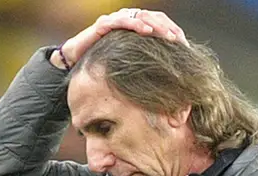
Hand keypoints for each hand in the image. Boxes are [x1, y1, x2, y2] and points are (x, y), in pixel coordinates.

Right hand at [53, 8, 187, 69]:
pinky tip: (146, 31)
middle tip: (178, 40)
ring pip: (141, 16)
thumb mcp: (126, 64)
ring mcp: (116, 19)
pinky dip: (135, 24)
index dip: (172, 30)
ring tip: (167, 36)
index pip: (159, 23)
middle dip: (168, 28)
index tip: (184, 45)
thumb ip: (142, 65)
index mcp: (136, 26)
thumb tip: (162, 77)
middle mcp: (127, 19)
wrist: (74, 58)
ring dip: (156, 25)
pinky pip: (122, 21)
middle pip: (154, 17)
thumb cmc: (101, 63)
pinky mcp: (104, 24)